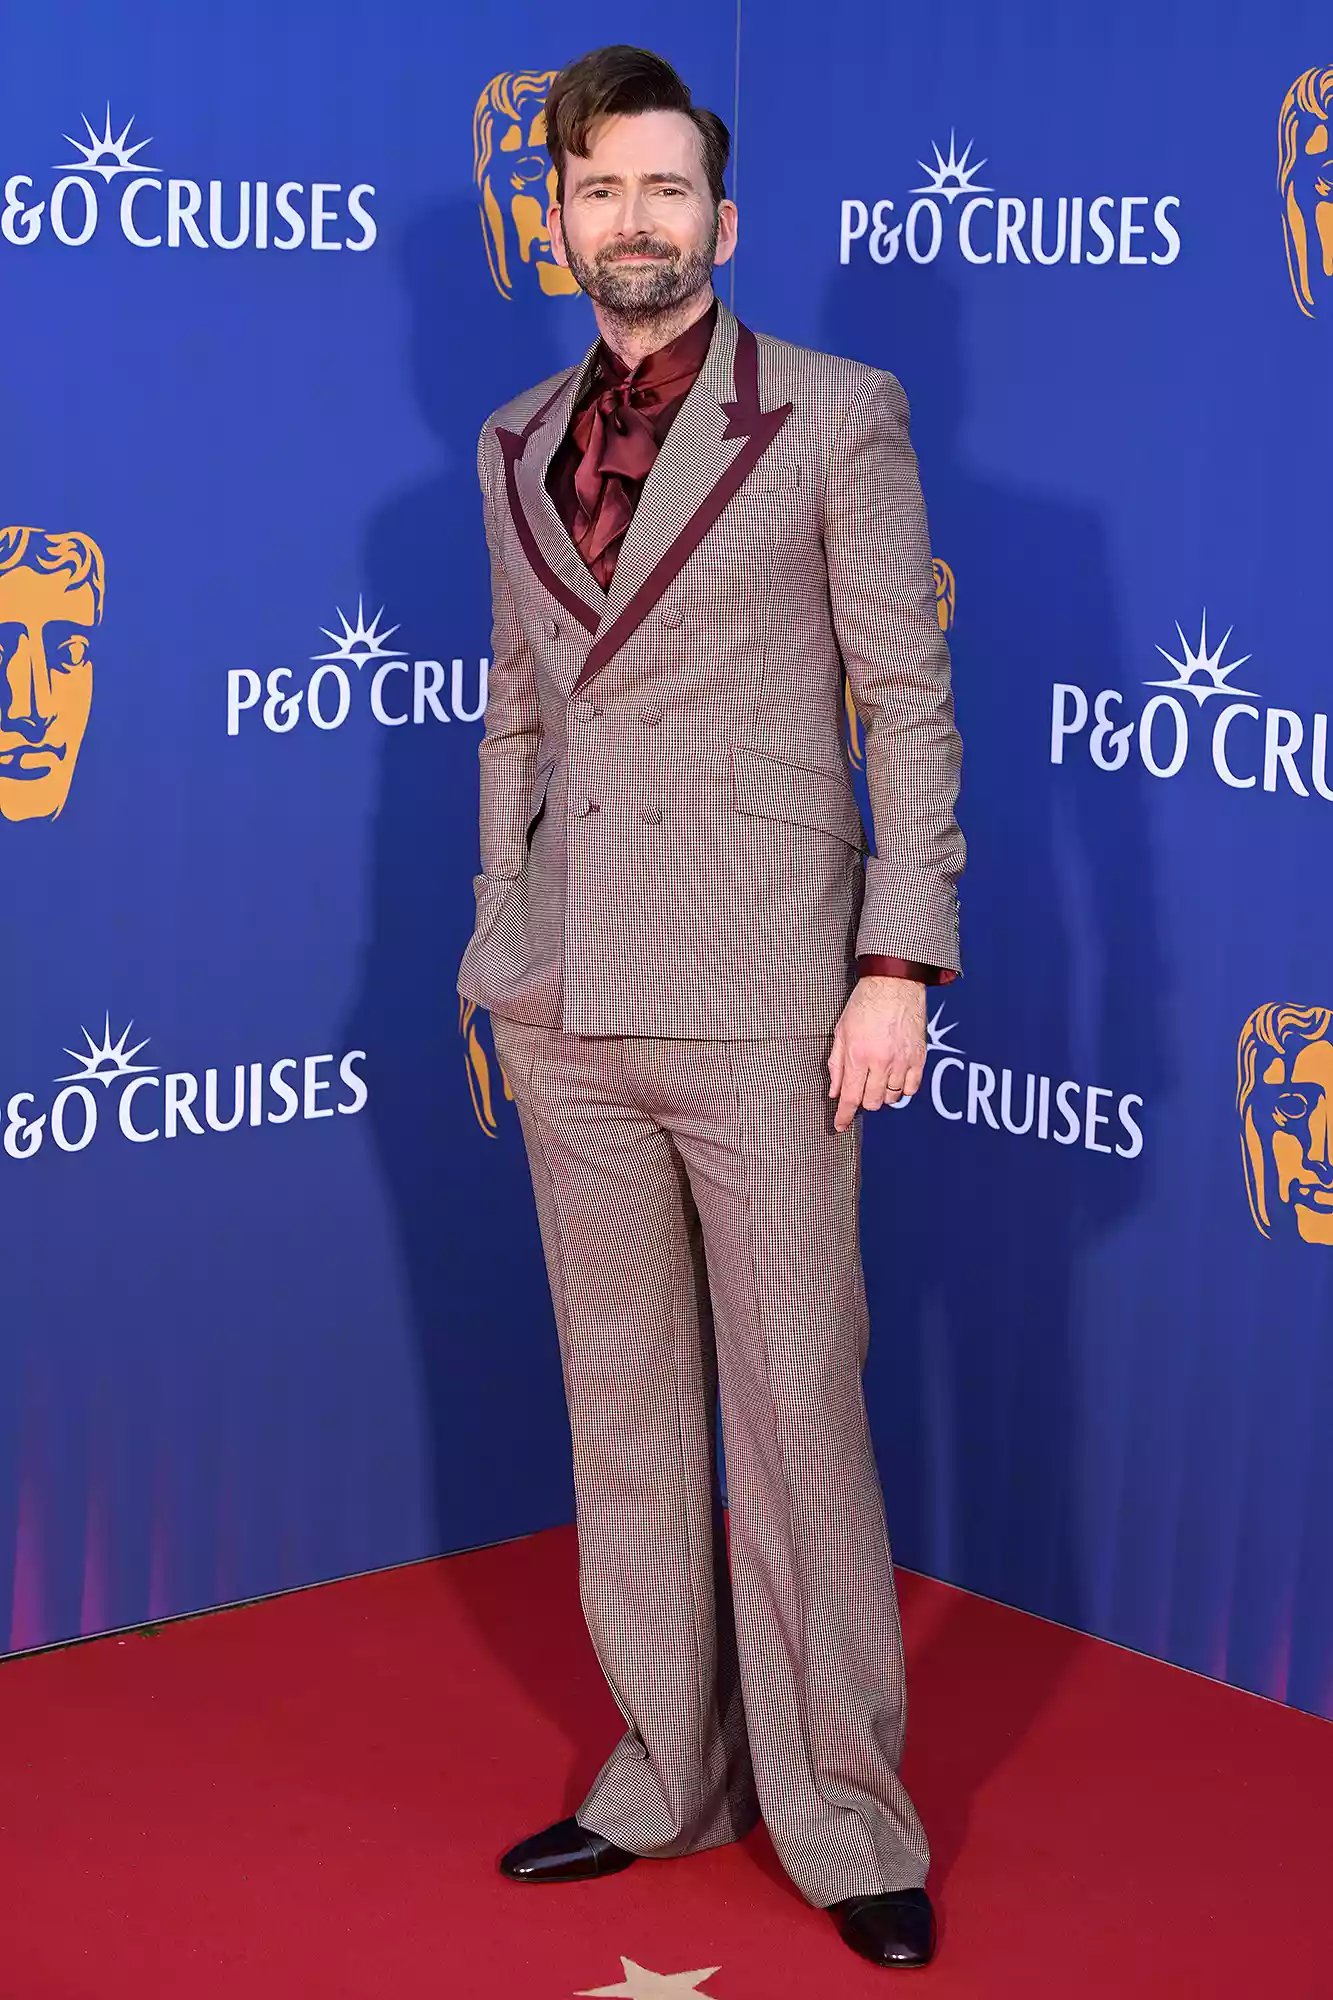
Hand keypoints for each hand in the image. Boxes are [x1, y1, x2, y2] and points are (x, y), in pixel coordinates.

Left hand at [828, 975, 926, 1132]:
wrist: (895, 983)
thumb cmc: (865, 1003)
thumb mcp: (841, 1032)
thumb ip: (836, 1064)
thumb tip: (835, 1091)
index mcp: (859, 1055)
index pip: (850, 1097)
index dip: (844, 1116)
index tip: (840, 1125)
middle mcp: (882, 1062)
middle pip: (872, 1102)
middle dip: (863, 1101)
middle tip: (860, 1088)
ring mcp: (903, 1061)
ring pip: (893, 1098)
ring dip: (882, 1094)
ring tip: (877, 1079)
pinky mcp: (919, 1057)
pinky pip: (912, 1087)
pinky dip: (902, 1088)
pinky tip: (895, 1078)